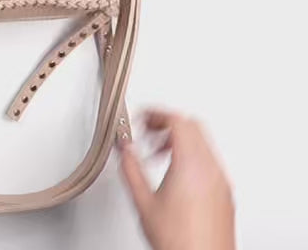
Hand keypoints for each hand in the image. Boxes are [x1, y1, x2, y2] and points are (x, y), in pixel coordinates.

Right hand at [120, 110, 234, 249]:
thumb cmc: (179, 242)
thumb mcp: (143, 202)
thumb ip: (130, 168)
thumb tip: (124, 148)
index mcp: (190, 164)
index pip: (177, 120)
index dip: (156, 114)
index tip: (142, 119)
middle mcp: (211, 168)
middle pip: (193, 125)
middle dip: (167, 123)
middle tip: (148, 131)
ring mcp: (222, 181)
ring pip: (204, 142)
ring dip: (180, 139)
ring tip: (158, 154)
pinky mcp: (226, 193)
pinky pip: (211, 160)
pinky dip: (192, 155)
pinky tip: (176, 173)